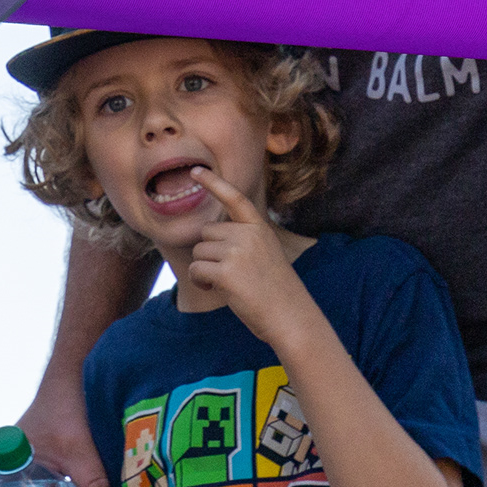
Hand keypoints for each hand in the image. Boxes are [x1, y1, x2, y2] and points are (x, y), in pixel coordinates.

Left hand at [177, 168, 311, 337]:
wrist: (290, 316)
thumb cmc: (275, 290)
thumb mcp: (265, 254)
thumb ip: (242, 240)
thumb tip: (207, 237)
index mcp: (259, 228)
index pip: (235, 198)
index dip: (213, 182)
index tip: (196, 170)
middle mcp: (248, 235)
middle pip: (207, 233)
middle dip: (209, 253)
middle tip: (229, 272)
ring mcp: (237, 251)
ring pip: (199, 251)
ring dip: (204, 269)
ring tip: (226, 283)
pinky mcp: (226, 271)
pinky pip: (196, 269)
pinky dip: (200, 281)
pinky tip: (216, 289)